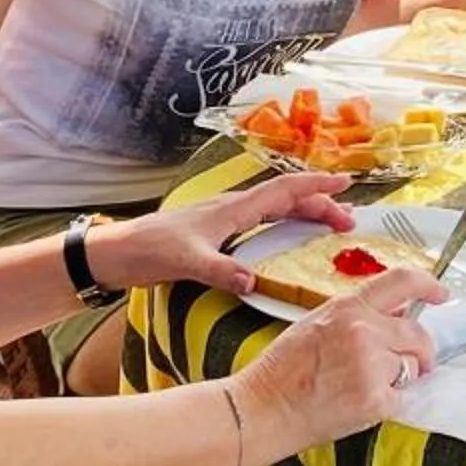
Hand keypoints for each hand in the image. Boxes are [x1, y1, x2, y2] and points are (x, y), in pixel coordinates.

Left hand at [106, 173, 352, 296]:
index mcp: (233, 209)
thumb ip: (222, 271)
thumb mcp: (187, 262)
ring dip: (305, 213)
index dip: (316, 184)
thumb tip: (253, 283)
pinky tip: (288, 237)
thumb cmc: (149, 249)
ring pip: (276, 208)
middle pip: (286, 198)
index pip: (284, 190)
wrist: (117, 252)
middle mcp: (233, 208)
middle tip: (348, 220)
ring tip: (330, 224)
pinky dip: (285, 224)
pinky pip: (262, 220)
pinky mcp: (217, 232)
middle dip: (320, 203)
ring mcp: (225, 219)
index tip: (346, 181)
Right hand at [235, 266, 444, 452]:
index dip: (429, 285)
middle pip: (418, 334)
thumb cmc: (282, 372)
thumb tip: (394, 318)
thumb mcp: (317, 324)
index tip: (441, 294)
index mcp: (347, 307)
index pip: (402, 282)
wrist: (261, 409)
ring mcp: (371, 365)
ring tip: (363, 386)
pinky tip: (359, 404)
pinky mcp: (375, 399)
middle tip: (414, 364)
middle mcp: (363, 331)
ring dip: (399, 378)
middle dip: (421, 351)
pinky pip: (402, 398)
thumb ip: (356, 316)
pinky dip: (388, 404)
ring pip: (412, 367)